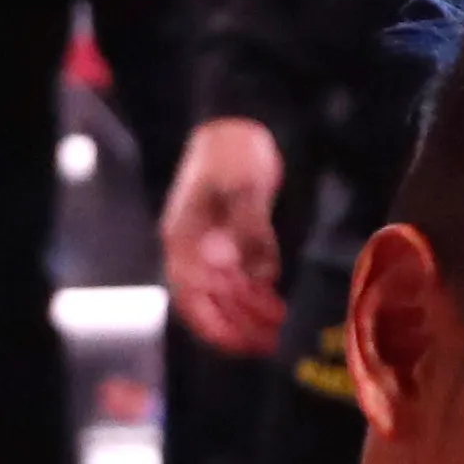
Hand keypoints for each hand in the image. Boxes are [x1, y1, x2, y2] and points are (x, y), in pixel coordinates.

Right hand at [159, 119, 288, 355]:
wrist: (237, 120)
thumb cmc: (235, 152)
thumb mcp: (245, 187)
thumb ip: (248, 229)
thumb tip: (241, 269)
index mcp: (186, 239)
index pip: (194, 298)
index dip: (219, 326)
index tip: (247, 343)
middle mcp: (193, 248)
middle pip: (208, 303)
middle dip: (238, 327)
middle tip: (272, 342)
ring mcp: (209, 243)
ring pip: (223, 293)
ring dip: (247, 314)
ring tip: (278, 326)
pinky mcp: (227, 237)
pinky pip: (235, 276)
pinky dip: (253, 293)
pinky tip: (273, 300)